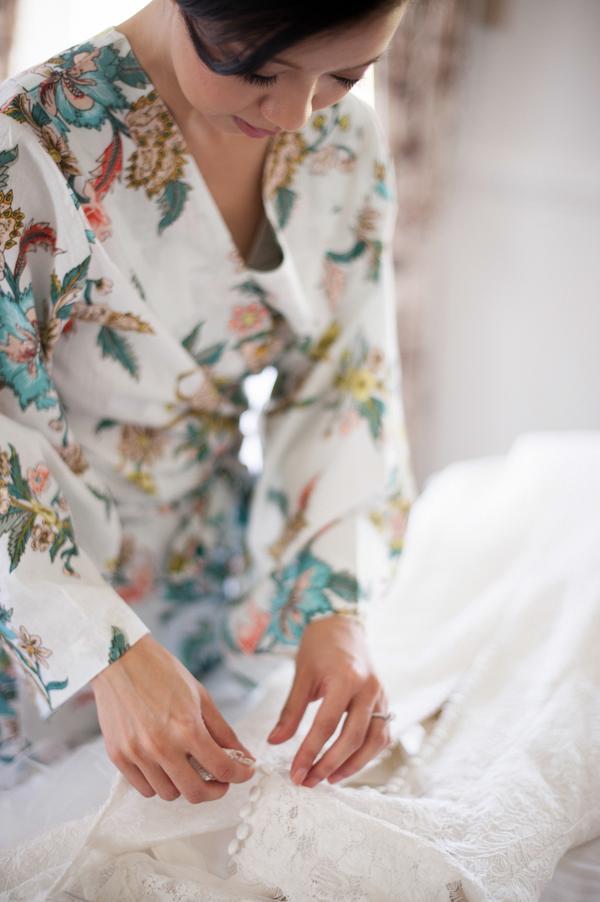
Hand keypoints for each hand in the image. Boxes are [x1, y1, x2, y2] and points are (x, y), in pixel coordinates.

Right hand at [91, 634, 254, 801]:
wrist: (120, 659)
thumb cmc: (162, 672)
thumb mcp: (201, 696)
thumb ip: (222, 731)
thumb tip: (243, 756)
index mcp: (187, 728)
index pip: (222, 768)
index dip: (240, 775)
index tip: (244, 773)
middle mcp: (161, 746)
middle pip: (195, 793)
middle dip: (215, 790)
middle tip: (220, 779)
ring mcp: (137, 754)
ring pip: (169, 794)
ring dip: (185, 785)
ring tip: (189, 766)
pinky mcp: (118, 756)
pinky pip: (144, 788)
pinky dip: (159, 782)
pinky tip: (165, 764)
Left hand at [267, 616, 391, 786]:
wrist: (343, 625)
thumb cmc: (320, 647)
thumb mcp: (302, 675)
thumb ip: (290, 711)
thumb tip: (275, 743)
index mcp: (345, 678)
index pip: (326, 725)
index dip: (309, 753)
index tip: (295, 774)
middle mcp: (368, 689)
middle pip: (352, 738)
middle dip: (329, 765)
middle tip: (308, 781)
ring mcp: (381, 696)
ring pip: (373, 741)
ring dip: (353, 765)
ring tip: (329, 779)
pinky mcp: (385, 702)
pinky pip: (382, 734)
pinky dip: (368, 753)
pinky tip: (349, 763)